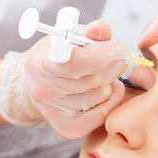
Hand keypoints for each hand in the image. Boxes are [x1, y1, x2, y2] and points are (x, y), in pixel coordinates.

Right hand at [0, 20, 126, 138]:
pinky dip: (112, 101)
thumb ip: (88, 32)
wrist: (37, 86)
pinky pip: (101, 115)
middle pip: (93, 80)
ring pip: (100, 96)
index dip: (102, 54)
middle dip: (114, 66)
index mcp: (40, 62)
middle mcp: (43, 90)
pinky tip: (110, 90)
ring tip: (108, 74)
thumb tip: (100, 29)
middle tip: (120, 58)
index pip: (75, 62)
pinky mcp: (66, 128)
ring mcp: (54, 112)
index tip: (119, 47)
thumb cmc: (57, 57)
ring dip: (112, 82)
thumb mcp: (67, 37)